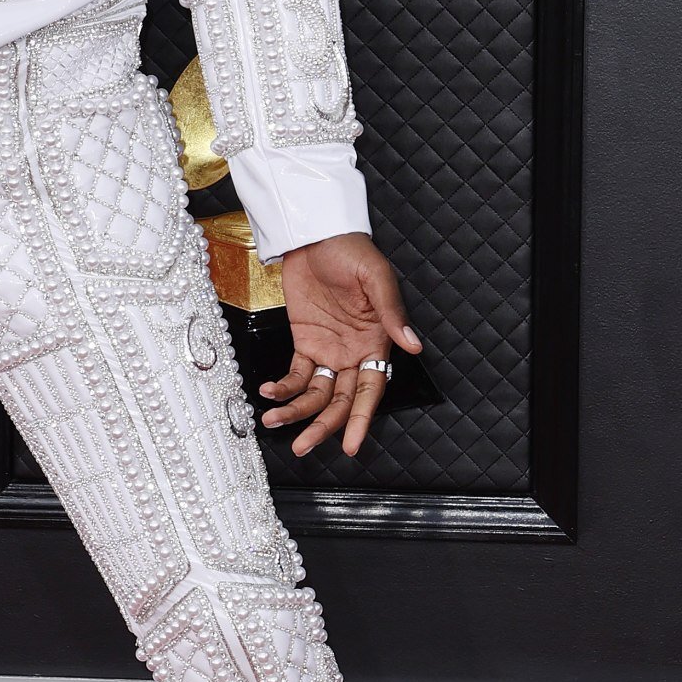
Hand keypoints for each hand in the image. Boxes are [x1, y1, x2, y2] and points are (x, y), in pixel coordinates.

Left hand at [259, 233, 421, 458]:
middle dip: (322, 427)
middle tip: (301, 447)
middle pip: (339, 402)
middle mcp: (353, 354)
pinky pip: (294, 374)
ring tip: (272, 421)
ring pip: (314, 394)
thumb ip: (393, 314)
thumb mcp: (377, 278)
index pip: (370, 392)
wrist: (316, 235)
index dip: (360, 420)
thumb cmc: (352, 251)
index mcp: (376, 344)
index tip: (350, 446)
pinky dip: (282, 387)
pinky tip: (268, 393)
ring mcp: (328, 350)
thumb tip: (413, 346)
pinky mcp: (304, 341)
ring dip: (295, 412)